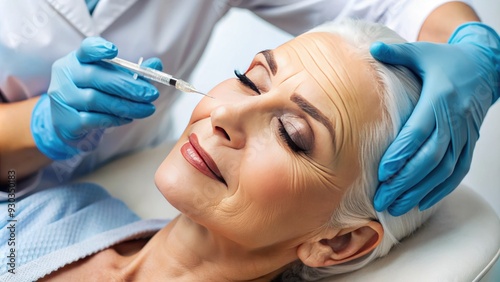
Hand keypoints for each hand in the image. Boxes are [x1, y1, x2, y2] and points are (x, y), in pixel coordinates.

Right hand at [31, 37, 162, 159]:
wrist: (69, 122)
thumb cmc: (93, 93)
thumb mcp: (109, 78)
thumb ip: (132, 70)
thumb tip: (156, 64)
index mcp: (77, 60)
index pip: (85, 49)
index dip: (97, 49)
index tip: (114, 51)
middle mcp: (65, 75)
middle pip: (96, 76)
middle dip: (128, 86)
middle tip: (151, 94)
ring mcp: (63, 98)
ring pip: (96, 100)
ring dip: (127, 105)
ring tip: (147, 109)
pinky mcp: (66, 120)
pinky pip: (93, 119)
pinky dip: (114, 119)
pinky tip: (129, 118)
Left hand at [370, 23, 499, 215]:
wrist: (485, 68)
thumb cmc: (447, 62)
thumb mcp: (422, 52)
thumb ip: (397, 53)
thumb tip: (372, 48)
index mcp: (440, 99)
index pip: (420, 131)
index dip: (403, 153)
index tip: (383, 172)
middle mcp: (455, 120)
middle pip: (430, 157)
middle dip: (405, 181)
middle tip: (382, 198)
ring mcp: (465, 135)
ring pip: (444, 169)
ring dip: (420, 190)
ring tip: (396, 206)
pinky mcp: (469, 144)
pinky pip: (458, 171)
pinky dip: (441, 189)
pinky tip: (422, 202)